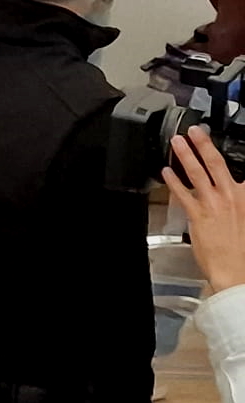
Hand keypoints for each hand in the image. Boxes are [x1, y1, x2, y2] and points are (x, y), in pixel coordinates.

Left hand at [165, 129, 244, 290]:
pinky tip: (165, 172)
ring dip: (185, 155)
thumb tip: (238, 188)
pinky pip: (182, 193)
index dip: (234, 153)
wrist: (237, 272)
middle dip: (204, 144)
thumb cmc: (244, 249)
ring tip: (177, 142)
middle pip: (216, 163)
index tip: (225, 140)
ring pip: (196, 173)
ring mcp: (212, 204)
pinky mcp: (196, 215)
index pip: (242, 169)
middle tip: (195, 130)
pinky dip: (172, 181)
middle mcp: (231, 196)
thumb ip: (241, 199)